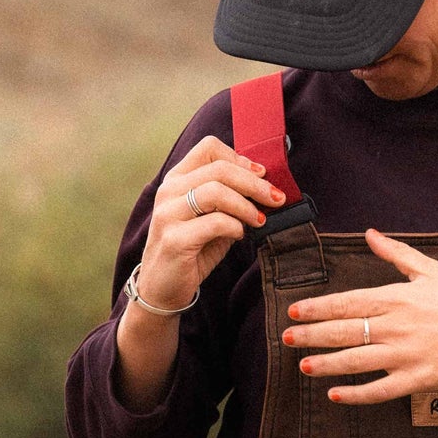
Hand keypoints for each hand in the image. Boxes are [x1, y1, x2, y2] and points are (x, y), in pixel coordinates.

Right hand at [136, 136, 288, 310]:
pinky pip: (215, 223)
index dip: (241, 159)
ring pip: (216, 192)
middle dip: (254, 183)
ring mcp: (168, 214)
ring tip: (260, 219)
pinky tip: (239, 235)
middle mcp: (168, 191)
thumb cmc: (192, 251)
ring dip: (246, 206)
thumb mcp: (210, 218)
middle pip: (219, 169)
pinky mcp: (174, 239)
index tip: (262, 175)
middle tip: (275, 198)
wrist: (162, 289)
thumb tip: (264, 185)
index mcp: (176, 180)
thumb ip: (229, 199)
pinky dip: (235, 227)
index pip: (209, 148)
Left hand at [282, 228, 437, 407]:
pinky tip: (335, 395)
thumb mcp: (431, 270)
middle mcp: (397, 325)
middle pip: (345, 331)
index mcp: (397, 297)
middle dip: (312, 335)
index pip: (348, 302)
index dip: (319, 307)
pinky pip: (380, 390)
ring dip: (327, 364)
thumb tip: (369, 233)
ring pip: (357, 361)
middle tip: (287, 339)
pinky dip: (356, 394)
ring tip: (304, 366)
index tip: (295, 311)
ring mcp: (406, 354)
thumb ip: (396, 253)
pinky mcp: (417, 379)